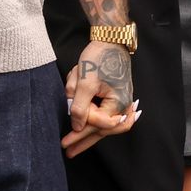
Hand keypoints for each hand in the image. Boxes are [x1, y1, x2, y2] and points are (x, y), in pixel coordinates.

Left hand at [63, 40, 135, 158]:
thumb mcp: (85, 81)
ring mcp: (122, 102)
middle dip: (84, 141)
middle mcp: (124, 105)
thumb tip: (77, 126)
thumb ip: (81, 106)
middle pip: (104, 130)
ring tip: (75, 147)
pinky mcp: (116, 98)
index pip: (98, 124)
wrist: (110, 39)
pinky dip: (93, 120)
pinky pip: (105, 115)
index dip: (82, 129)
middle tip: (68, 151)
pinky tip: (85, 130)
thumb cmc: (99, 57)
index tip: (67, 136)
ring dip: (89, 134)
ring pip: (105, 125)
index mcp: (118, 102)